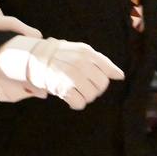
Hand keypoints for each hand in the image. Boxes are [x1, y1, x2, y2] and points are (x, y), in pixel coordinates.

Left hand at [0, 0, 41, 77]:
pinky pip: (0, 20)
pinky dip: (1, 29)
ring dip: (7, 35)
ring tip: (10, 48)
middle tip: (27, 52)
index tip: (40, 40)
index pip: (14, 25)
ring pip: (5, 24)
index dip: (28, 32)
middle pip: (13, 26)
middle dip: (20, 38)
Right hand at [0, 36, 124, 109]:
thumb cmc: (62, 56)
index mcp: (87, 53)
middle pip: (102, 85)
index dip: (102, 78)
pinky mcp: (64, 89)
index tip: (93, 78)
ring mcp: (72, 76)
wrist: (36, 59)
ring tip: (76, 90)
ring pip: (92, 96)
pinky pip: (80, 104)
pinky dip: (76, 104)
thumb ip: (103, 62)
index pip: (108, 72)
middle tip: (82, 85)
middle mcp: (81, 64)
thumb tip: (120, 76)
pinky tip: (70, 97)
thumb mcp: (83, 52)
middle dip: (94, 88)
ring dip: (85, 96)